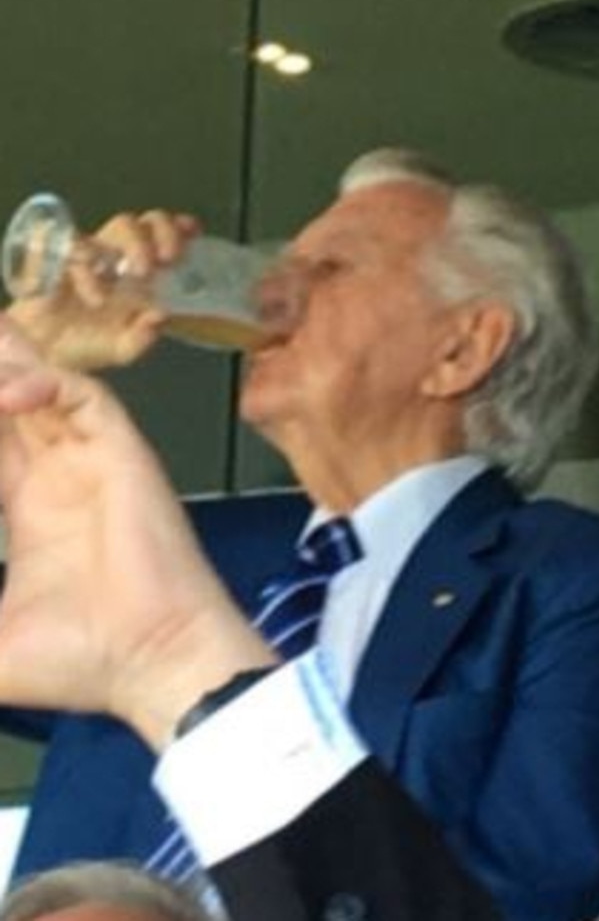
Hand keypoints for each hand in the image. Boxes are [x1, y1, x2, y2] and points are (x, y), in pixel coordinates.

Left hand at [0, 317, 273, 746]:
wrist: (152, 661)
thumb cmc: (81, 659)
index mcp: (25, 502)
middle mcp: (55, 470)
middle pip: (9, 397)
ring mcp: (89, 457)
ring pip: (40, 384)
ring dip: (3, 369)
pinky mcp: (122, 451)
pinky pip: (84, 396)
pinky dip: (46, 382)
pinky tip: (10, 395)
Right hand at [7, 210, 199, 370]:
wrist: (43, 352)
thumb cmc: (88, 343)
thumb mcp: (122, 348)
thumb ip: (142, 337)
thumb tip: (160, 317)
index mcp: (139, 271)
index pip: (163, 236)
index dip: (179, 228)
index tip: (191, 233)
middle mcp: (117, 256)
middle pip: (142, 224)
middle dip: (158, 234)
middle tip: (162, 261)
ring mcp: (88, 253)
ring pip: (113, 228)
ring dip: (124, 251)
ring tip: (125, 286)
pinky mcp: (54, 256)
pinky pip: (64, 239)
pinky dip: (77, 259)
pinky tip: (87, 288)